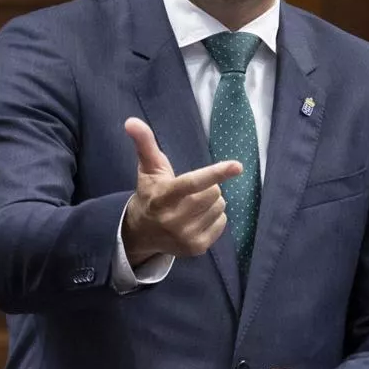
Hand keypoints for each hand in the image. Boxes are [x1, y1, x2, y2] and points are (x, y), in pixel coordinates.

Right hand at [121, 118, 242, 263]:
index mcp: (163, 197)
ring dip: (212, 201)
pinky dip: (214, 217)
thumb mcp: (147, 168)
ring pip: (220, 207)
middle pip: (213, 193)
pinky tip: (196, 218)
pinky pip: (222, 222)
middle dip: (209, 186)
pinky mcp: (196, 248)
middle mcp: (173, 219)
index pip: (193, 183)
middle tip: (192, 190)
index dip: (216, 173)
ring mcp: (185, 236)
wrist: (142, 233)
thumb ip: (144, 143)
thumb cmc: (150, 193)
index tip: (237, 166)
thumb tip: (131, 121)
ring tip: (193, 205)